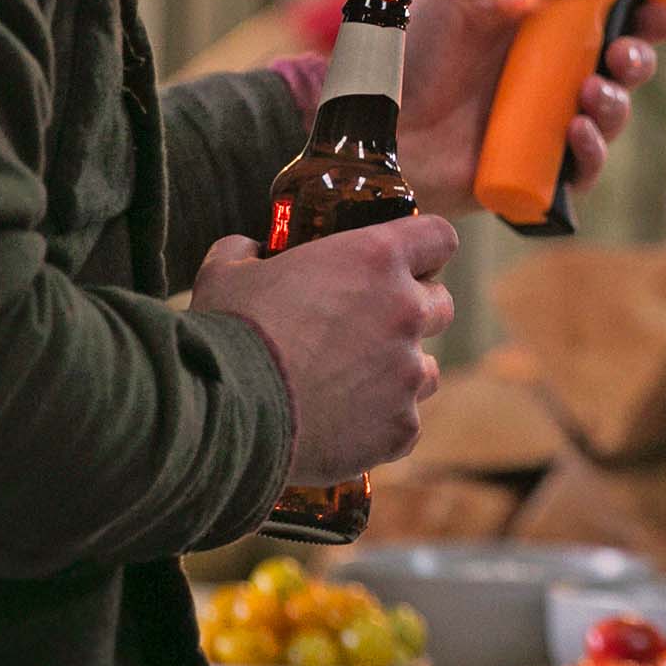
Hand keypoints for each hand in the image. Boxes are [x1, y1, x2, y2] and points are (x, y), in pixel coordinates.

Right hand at [191, 216, 455, 483]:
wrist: (223, 415)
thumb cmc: (227, 333)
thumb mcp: (228, 272)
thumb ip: (250, 252)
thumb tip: (251, 251)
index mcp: (376, 259)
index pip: (438, 237)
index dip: (424, 248)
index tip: (404, 263)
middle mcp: (406, 312)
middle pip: (442, 305)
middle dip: (413, 313)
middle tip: (368, 327)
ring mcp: (407, 374)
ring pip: (427, 369)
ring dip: (400, 372)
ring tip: (350, 385)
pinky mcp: (400, 428)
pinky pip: (405, 424)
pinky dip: (379, 426)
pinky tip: (341, 428)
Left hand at [384, 0, 665, 218]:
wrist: (366, 129)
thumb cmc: (390, 54)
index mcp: (529, 28)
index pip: (600, 13)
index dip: (639, 8)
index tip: (660, 3)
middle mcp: (542, 75)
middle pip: (618, 64)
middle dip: (641, 55)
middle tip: (628, 50)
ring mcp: (539, 124)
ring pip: (609, 114)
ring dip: (619, 102)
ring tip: (592, 92)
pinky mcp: (532, 170)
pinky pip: (582, 168)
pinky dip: (593, 152)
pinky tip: (576, 131)